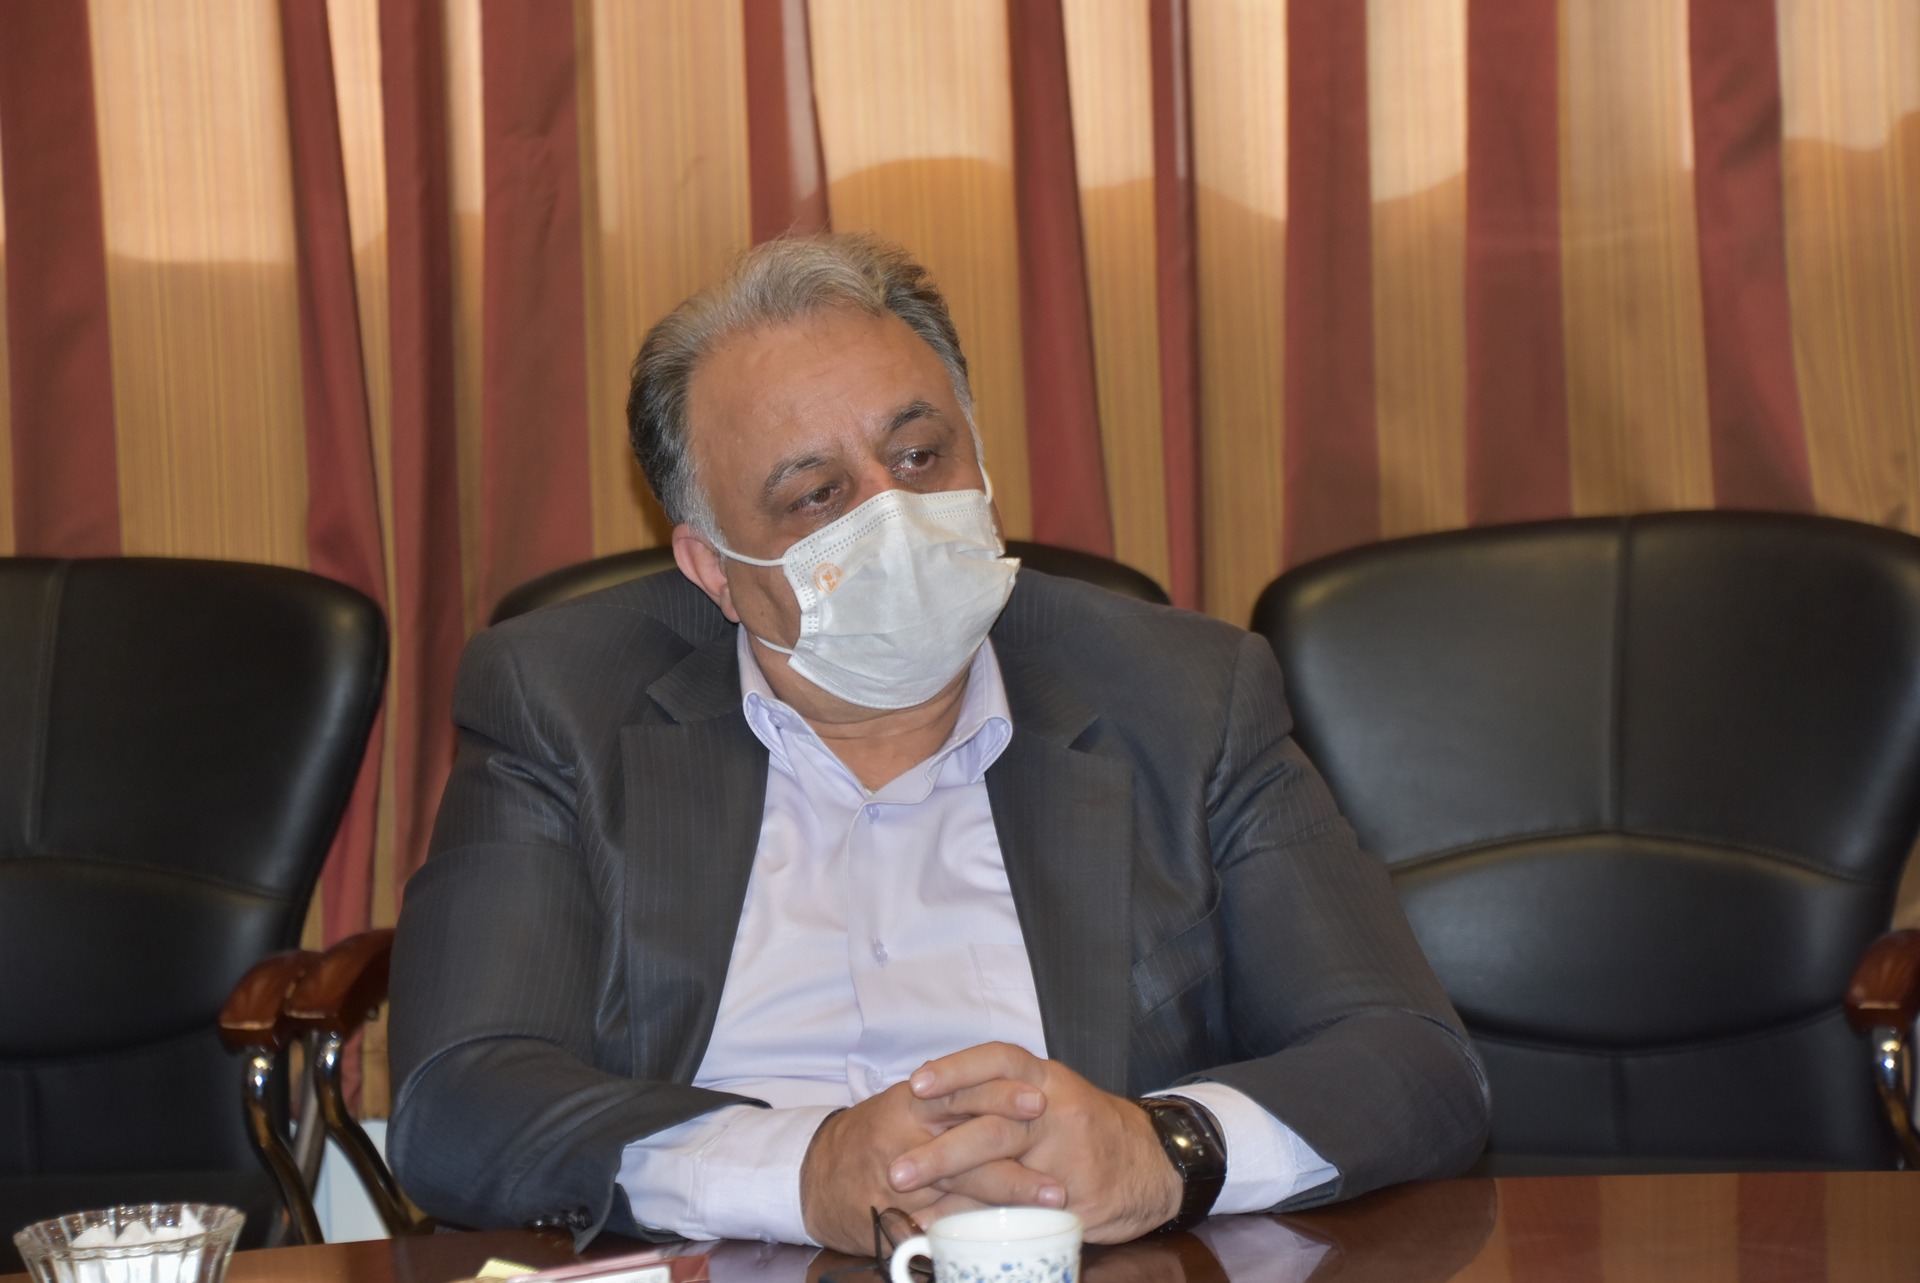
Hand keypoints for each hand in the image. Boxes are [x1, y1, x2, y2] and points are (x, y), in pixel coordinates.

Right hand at [799, 1078, 1063, 1253]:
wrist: (816, 1175)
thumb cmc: (875, 1134)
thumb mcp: (907, 1105)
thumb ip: (953, 1097)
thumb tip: (1016, 1083)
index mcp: (908, 1104)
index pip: (959, 1094)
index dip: (1000, 1096)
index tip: (1040, 1100)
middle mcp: (902, 1142)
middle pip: (965, 1151)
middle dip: (1015, 1167)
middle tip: (1058, 1176)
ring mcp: (896, 1187)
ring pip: (958, 1194)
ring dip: (1008, 1201)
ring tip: (1051, 1204)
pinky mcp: (891, 1223)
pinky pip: (939, 1229)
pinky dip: (975, 1230)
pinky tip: (1009, 1233)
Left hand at [889, 1043, 1182, 1243]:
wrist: (1157, 1161)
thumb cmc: (1087, 1127)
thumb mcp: (1051, 1096)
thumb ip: (1000, 1098)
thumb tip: (928, 1116)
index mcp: (1047, 1079)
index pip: (999, 1061)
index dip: (956, 1070)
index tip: (917, 1084)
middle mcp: (1058, 1112)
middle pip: (995, 1126)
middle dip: (941, 1150)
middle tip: (898, 1169)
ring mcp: (1069, 1159)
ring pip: (1007, 1174)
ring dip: (956, 1190)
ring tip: (916, 1201)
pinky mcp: (1078, 1201)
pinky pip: (1025, 1213)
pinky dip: (985, 1221)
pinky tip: (952, 1228)